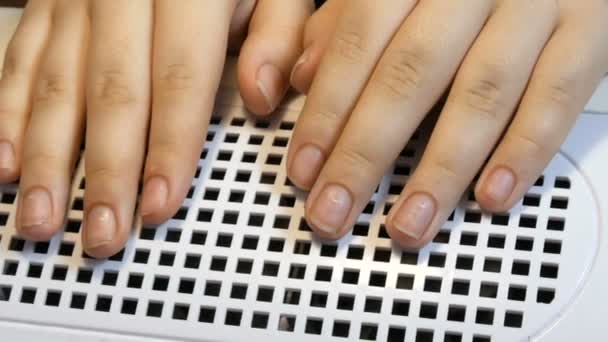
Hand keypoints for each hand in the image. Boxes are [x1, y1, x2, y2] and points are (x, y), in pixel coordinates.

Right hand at [0, 0, 312, 256]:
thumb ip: (277, 33)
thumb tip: (262, 95)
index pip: (179, 78)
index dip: (169, 147)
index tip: (160, 204)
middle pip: (112, 93)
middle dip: (106, 171)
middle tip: (104, 234)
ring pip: (56, 85)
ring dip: (48, 159)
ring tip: (45, 218)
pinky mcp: (48, 4)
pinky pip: (21, 61)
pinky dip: (9, 115)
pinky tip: (5, 163)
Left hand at [287, 0, 607, 246]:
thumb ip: (346, 22)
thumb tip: (303, 76)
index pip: (357, 44)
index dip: (327, 113)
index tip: (305, 171)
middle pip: (410, 75)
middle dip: (365, 155)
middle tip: (335, 212)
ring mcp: (533, 5)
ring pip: (481, 95)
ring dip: (440, 171)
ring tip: (408, 224)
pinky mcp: (589, 30)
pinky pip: (557, 96)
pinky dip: (524, 152)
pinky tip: (491, 196)